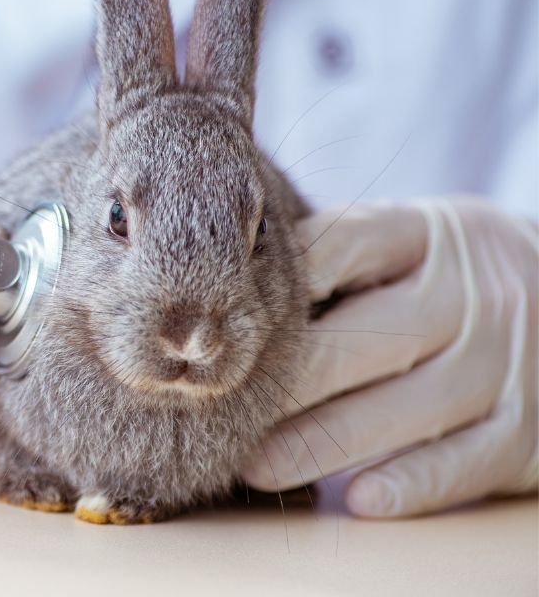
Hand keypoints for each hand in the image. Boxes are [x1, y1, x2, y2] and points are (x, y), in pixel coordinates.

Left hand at [243, 197, 537, 516]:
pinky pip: (465, 462)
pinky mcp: (524, 428)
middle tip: (226, 407)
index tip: (228, 318)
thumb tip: (242, 288)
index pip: (348, 242)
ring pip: (406, 408)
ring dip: (325, 442)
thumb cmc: (443, 270)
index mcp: (428, 235)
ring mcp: (501, 363)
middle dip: (292, 378)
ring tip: (257, 466)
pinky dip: (412, 483)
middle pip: (370, 335)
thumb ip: (338, 251)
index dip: (285, 279)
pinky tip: (357, 500)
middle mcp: (470, 296)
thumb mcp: (406, 238)